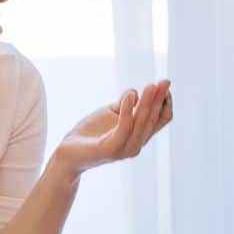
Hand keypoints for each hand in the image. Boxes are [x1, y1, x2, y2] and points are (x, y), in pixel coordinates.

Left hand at [54, 81, 172, 174]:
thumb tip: (136, 91)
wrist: (68, 152)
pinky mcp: (111, 149)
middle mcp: (136, 144)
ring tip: (150, 86)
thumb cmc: (90, 133)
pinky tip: (129, 95)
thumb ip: (124, 104)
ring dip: (147, 103)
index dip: (165, 102)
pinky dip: (128, 110)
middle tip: (163, 81)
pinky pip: (124, 128)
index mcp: (139, 136)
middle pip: (153, 119)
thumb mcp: (111, 113)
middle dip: (159, 99)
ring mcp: (124, 149)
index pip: (161, 119)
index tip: (165, 84)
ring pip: (141, 123)